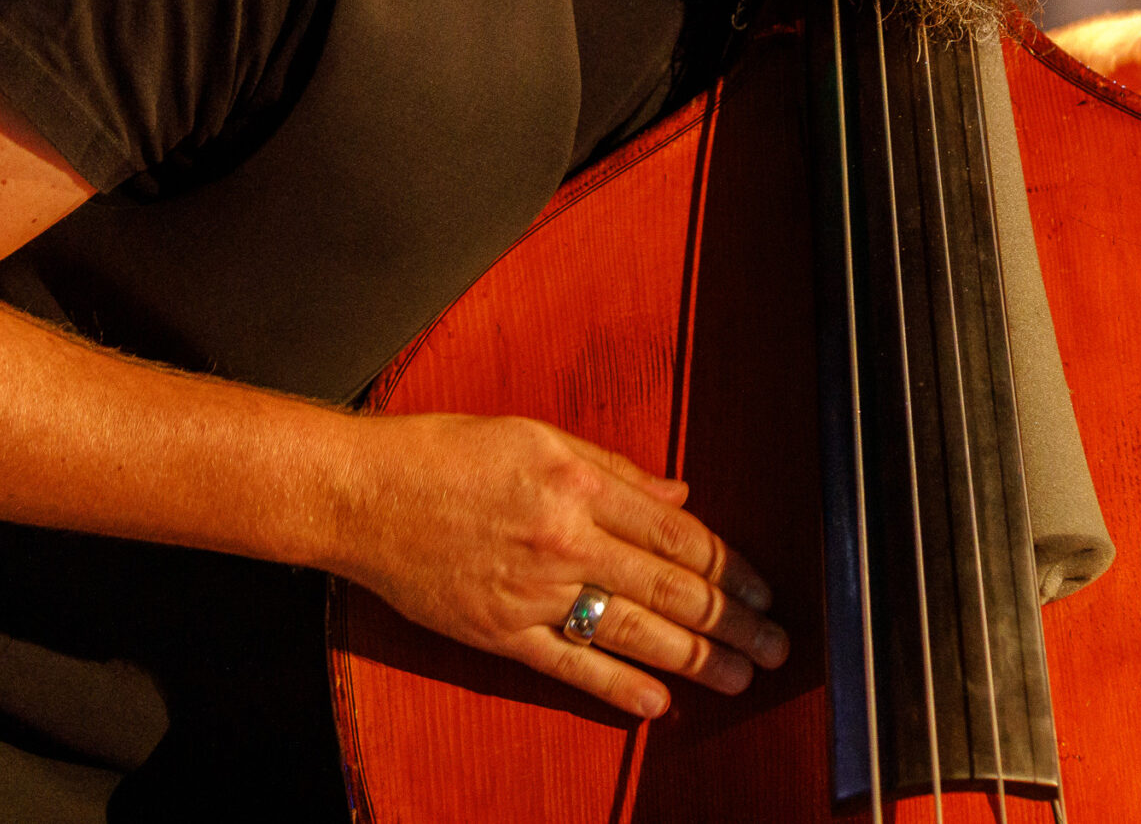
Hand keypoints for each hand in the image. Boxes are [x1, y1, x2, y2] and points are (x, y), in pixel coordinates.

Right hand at [330, 412, 787, 718]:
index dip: (729, 566)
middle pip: (669, 588)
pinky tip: (658, 703)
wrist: (363, 493)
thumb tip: (678, 494)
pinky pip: (569, 666)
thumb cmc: (446, 451)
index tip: (764, 588)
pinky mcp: (499, 631)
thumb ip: (615, 467)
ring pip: (632, 631)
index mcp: (580, 484)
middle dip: (732, 619)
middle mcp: (565, 539)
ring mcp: (532, 591)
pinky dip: (617, 687)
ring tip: (741, 676)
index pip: (677, 535)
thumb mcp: (537, 435)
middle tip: (777, 644)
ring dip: (695, 658)